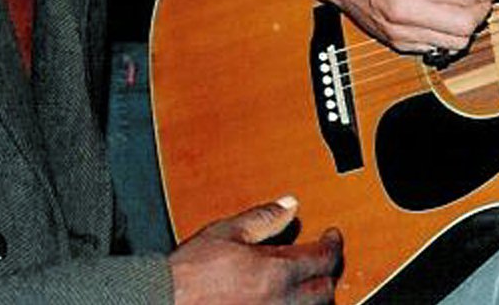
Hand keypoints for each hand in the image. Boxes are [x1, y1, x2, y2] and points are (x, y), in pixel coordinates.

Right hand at [167, 196, 341, 304]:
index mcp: (275, 272)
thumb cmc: (189, 273)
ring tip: (307, 282)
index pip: (322, 258)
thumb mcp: (226, 232)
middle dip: (328, 273)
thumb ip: (263, 218)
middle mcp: (280, 302)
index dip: (333, 244)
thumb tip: (290, 204)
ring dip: (314, 297)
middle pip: (325, 291)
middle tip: (323, 259)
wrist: (164, 303)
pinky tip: (285, 300)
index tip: (332, 236)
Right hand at [290, 0, 498, 53]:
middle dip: (483, 7)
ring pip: (457, 41)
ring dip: (468, 22)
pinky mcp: (397, 43)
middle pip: (468, 23)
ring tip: (463, 2)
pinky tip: (444, 13)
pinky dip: (449, 32)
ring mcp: (400, 31)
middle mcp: (404, 10)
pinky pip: (439, 47)